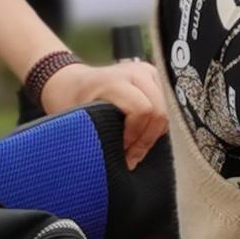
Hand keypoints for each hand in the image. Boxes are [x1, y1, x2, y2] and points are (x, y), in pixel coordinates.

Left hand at [37, 57, 169, 163]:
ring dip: (154, 133)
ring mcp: (148, 72)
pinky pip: (168, 106)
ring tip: (134, 145)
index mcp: (113, 81)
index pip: (142, 110)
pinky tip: (141, 133)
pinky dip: (157, 124)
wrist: (73, 82)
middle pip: (159, 112)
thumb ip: (98, 139)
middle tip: (131, 156)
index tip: (122, 152)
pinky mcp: (155, 77)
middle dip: (147, 139)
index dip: (135, 137)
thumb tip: (121, 166)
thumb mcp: (78, 122)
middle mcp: (135, 72)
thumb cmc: (71, 103)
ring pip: (168, 110)